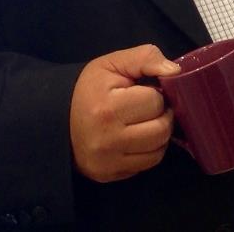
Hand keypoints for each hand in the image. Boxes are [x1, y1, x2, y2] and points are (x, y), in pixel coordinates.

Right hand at [69, 44, 179, 181]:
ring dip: (159, 134)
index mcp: (107, 109)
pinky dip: (150, 150)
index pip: (155, 102)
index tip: (142, 91)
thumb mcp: (113, 63)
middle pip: (162, 129)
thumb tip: (175, 71)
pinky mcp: (109, 175)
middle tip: (148, 108)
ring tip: (144, 122)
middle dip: (161, 115)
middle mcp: (106, 141)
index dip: (154, 93)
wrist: (58, 120)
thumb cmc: (91, 89)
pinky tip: (138, 138)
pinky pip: (148, 164)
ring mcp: (107, 162)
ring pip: (159, 150)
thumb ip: (145, 58)